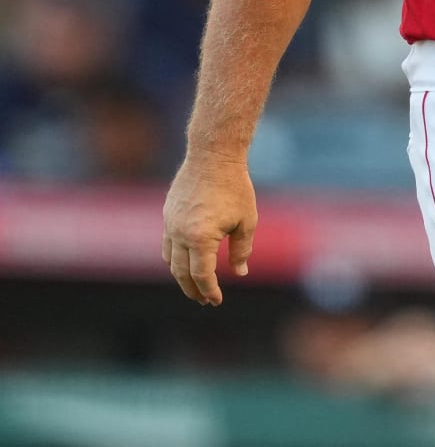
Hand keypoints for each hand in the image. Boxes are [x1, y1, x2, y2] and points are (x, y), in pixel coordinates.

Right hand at [162, 152, 257, 305]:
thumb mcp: (246, 220)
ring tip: (194, 285)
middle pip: (182, 273)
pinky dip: (174, 258)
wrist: (213, 155)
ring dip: (181, 276)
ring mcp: (170, 224)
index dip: (209, 290)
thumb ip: (242, 249)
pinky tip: (185, 261)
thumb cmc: (235, 187)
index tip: (216, 300)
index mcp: (200, 238)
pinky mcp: (167, 214)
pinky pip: (167, 244)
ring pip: (170, 260)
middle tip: (204, 300)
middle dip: (193, 289)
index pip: (202, 275)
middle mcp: (180, 234)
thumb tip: (240, 272)